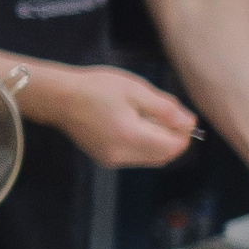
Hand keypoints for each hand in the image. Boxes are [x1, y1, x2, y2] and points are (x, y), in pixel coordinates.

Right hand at [41, 65, 196, 167]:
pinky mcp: (105, 159)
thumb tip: (190, 124)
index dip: (184, 133)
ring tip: (143, 116)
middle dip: (171, 138)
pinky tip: (130, 124)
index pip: (174, 147)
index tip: (180, 114)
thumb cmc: (95, 88)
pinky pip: (135, 157)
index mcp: (132, 137)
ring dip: (157, 141)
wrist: (58, 98)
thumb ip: (165, 109)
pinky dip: (142, 144)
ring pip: (151, 158)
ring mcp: (112, 160)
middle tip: (163, 113)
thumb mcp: (135, 90)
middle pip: (164, 156)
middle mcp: (123, 155)